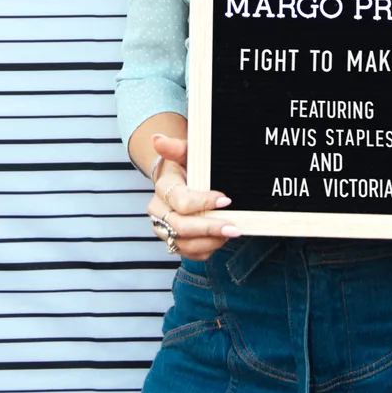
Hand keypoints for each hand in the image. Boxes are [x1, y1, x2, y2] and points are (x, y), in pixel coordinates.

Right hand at [146, 132, 240, 260]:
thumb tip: (157, 139)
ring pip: (184, 244)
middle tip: (234, 227)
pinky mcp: (172, 242)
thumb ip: (175, 146)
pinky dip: (205, 250)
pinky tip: (220, 240)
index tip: (226, 198)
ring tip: (231, 233)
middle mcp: (158, 212)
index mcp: (163, 189)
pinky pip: (188, 253)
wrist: (181, 180)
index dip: (204, 202)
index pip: (181, 202)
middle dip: (209, 228)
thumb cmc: (186, 165)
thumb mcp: (185, 152)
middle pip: (181, 227)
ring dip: (210, 241)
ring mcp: (164, 229)